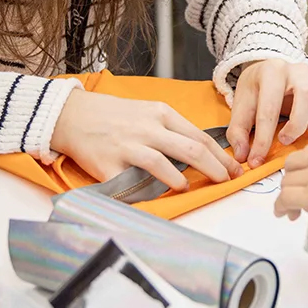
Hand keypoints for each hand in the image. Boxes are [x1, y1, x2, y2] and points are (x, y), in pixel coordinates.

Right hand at [51, 89, 241, 190]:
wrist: (72, 115)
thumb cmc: (112, 114)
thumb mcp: (146, 111)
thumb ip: (171, 129)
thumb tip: (200, 152)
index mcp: (161, 113)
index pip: (201, 136)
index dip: (222, 156)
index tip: (235, 169)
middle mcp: (148, 128)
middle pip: (192, 150)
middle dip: (216, 168)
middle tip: (227, 182)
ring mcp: (128, 147)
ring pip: (165, 164)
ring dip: (183, 180)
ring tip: (190, 188)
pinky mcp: (109, 165)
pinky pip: (134, 182)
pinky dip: (148, 190)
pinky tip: (156, 195)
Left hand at [230, 60, 307, 168]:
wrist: (269, 74)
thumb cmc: (257, 92)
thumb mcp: (241, 107)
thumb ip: (238, 132)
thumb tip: (243, 155)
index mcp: (272, 71)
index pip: (269, 108)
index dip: (262, 139)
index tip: (255, 160)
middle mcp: (298, 70)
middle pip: (306, 96)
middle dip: (297, 125)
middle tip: (285, 140)